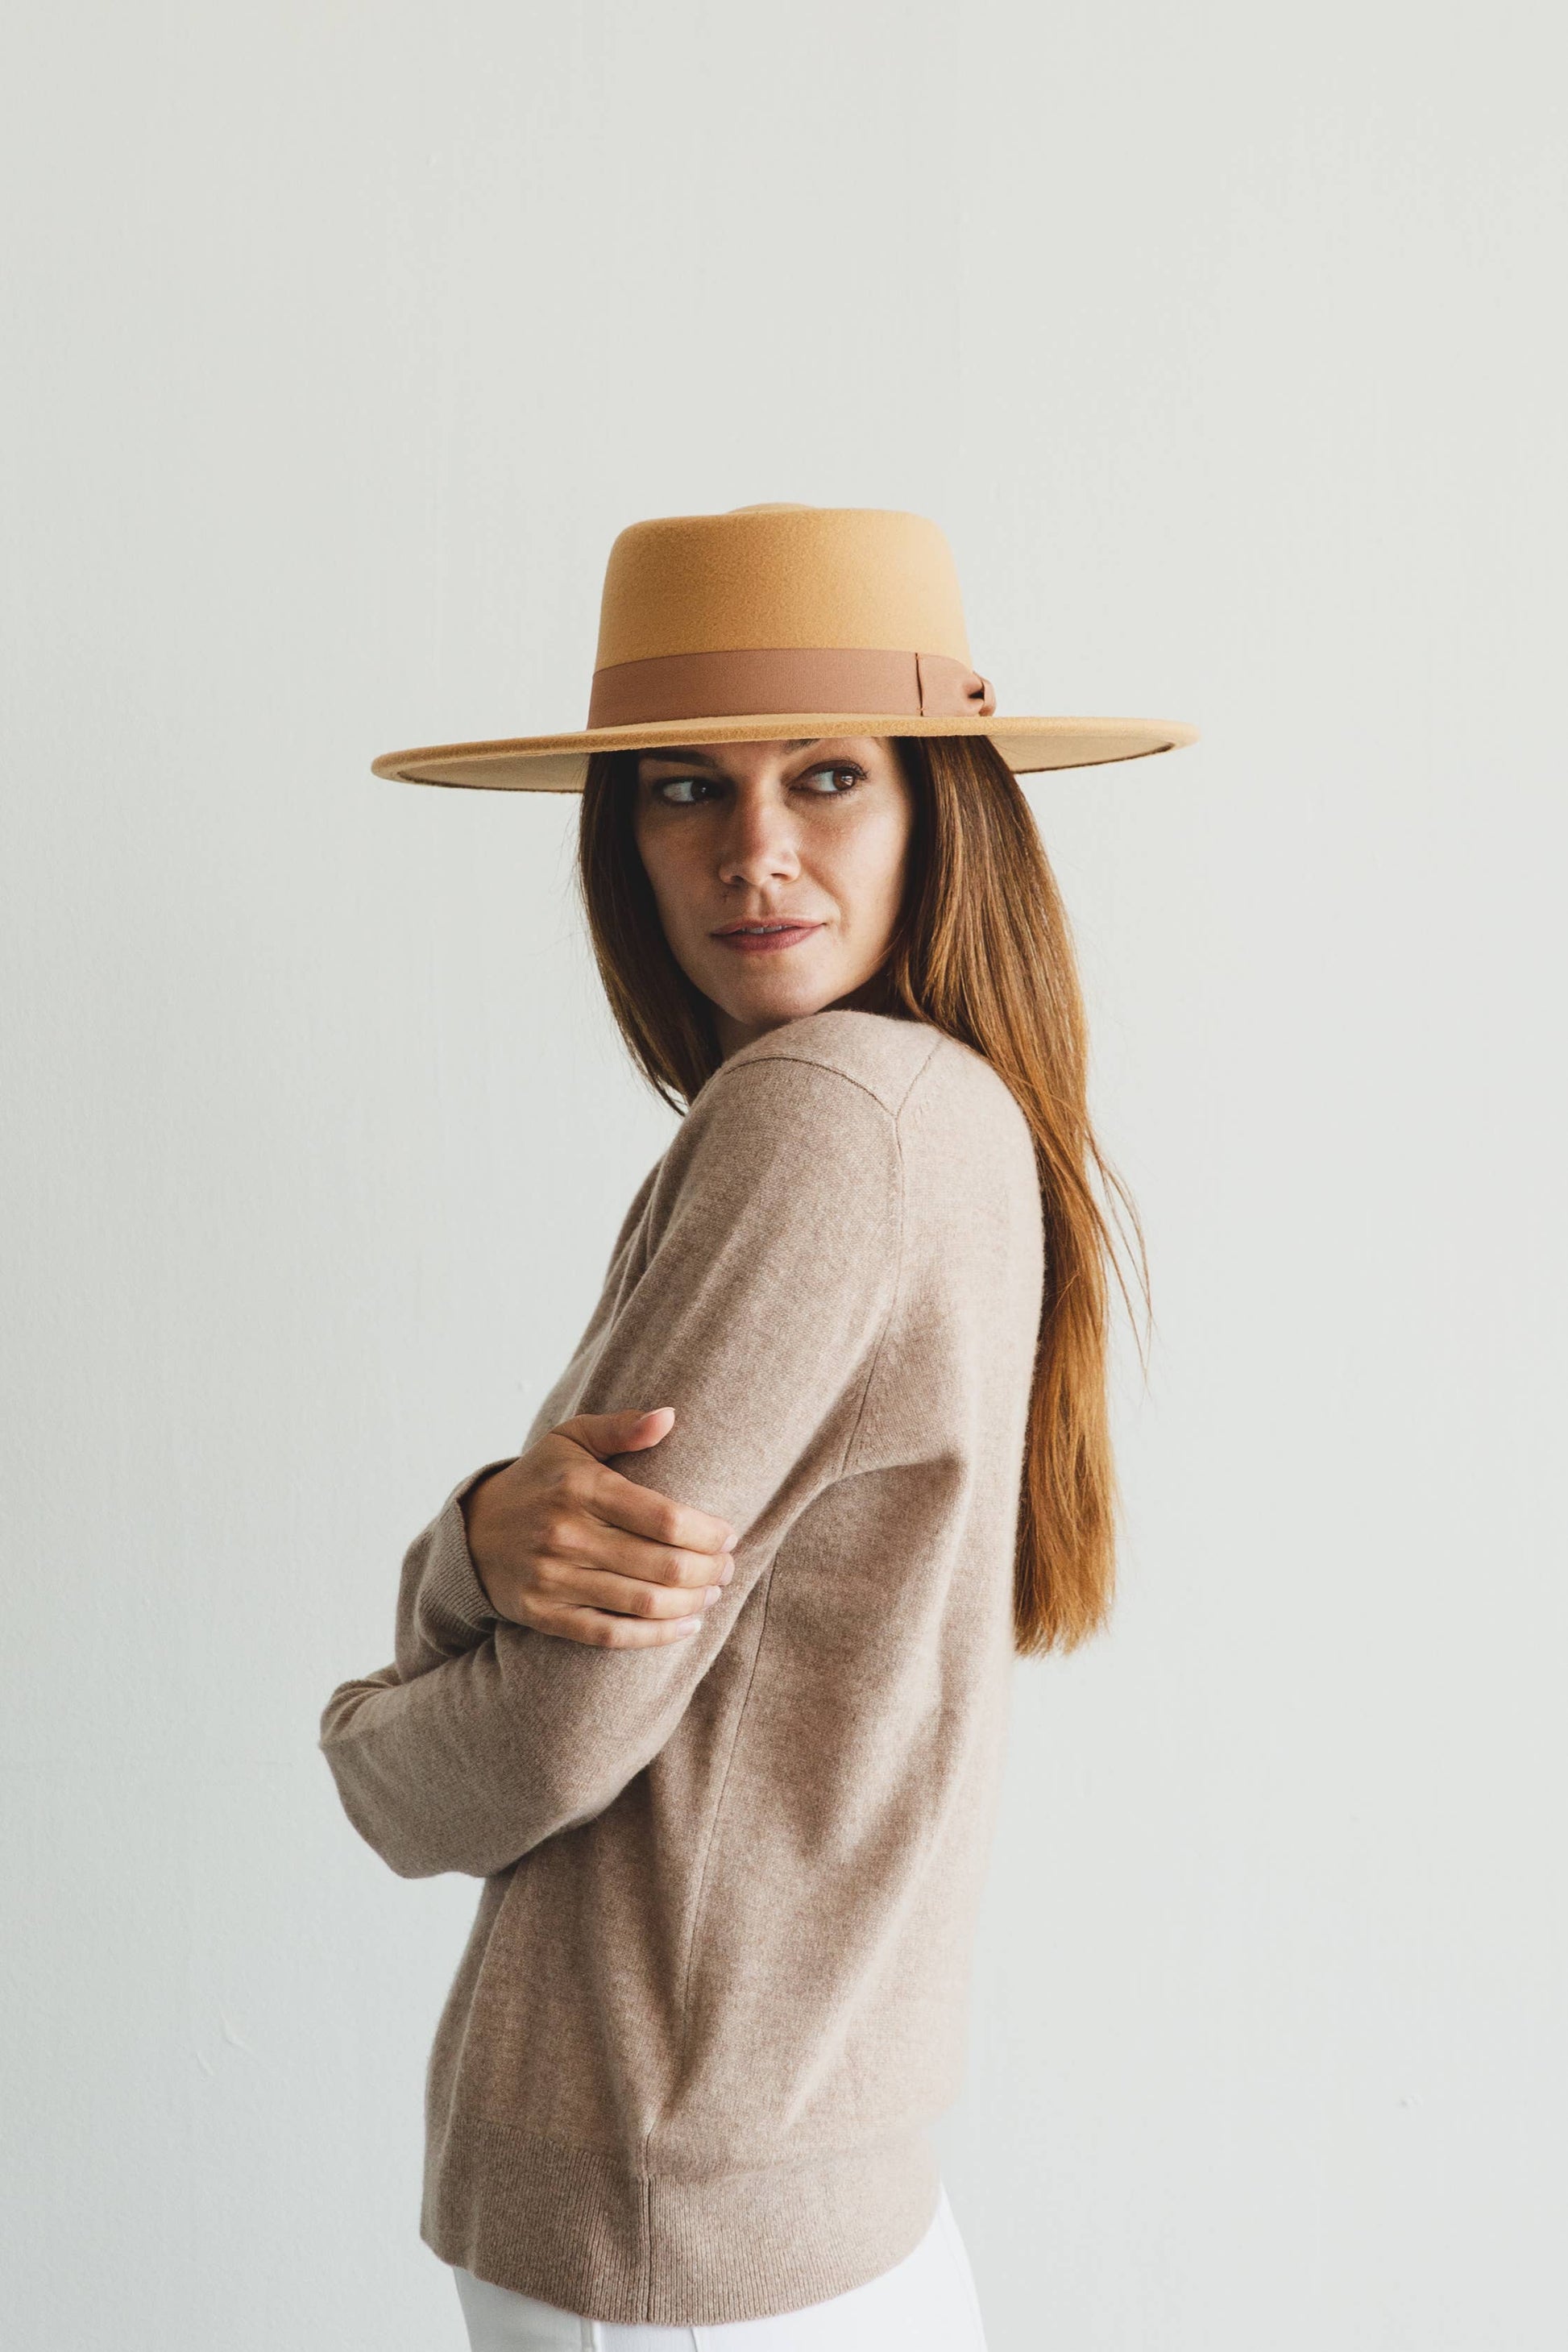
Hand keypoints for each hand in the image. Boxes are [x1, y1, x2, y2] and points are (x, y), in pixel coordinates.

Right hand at [459, 1407, 737, 1646]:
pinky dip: (656, 1636)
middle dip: (709, 1570)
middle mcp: (567, 1535)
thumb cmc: (540, 1480)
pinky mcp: (545, 1614)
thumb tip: (669, 1416)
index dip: (707, 1532)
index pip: (664, 1517)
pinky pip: (611, 1633)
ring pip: (643, 1603)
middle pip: (662, 1564)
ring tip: (712, 1593)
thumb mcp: (572, 1439)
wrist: (474, 1531)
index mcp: (581, 1488)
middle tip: (727, 1569)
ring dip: (691, 1602)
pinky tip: (686, 1625)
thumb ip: (622, 1427)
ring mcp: (554, 1578)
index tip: (728, 1535)